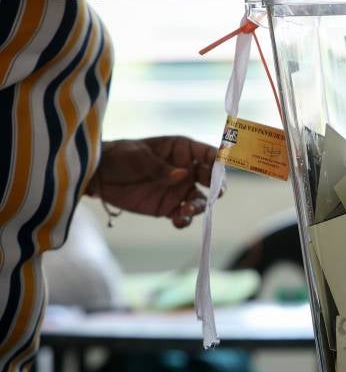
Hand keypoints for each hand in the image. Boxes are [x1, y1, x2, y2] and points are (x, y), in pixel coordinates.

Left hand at [86, 137, 215, 227]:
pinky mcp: (168, 207)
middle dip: (217, 187)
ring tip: (186, 210)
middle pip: (211, 179)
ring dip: (199, 206)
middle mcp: (186, 170)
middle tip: (216, 194)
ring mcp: (179, 190)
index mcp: (183, 150)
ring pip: (200, 200)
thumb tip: (183, 175)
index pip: (208, 154)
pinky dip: (185, 220)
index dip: (218, 160)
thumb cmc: (120, 156)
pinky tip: (178, 221)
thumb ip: (160, 167)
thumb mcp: (138, 157)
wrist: (97, 176)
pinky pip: (183, 216)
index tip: (222, 169)